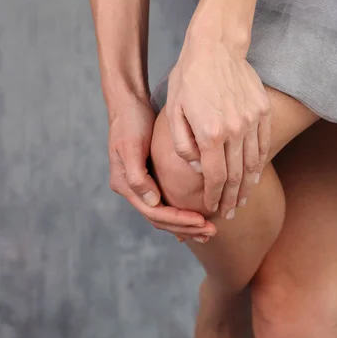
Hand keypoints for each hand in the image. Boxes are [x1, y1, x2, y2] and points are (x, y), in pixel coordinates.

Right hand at [107, 95, 215, 241]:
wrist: (128, 104)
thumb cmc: (130, 121)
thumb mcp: (131, 145)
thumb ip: (138, 175)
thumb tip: (152, 201)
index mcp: (125, 184)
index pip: (154, 213)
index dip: (179, 219)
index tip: (202, 221)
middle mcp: (132, 190)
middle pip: (160, 220)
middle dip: (186, 228)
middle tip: (211, 233)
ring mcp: (141, 186)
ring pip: (164, 216)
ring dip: (186, 225)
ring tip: (209, 231)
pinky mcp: (150, 180)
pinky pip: (167, 204)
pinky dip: (182, 214)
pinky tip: (199, 219)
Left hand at [165, 39, 270, 219]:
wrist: (216, 48)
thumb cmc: (189, 79)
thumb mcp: (174, 111)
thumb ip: (184, 145)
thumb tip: (200, 170)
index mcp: (210, 133)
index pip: (215, 177)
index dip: (214, 197)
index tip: (212, 208)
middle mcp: (234, 130)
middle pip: (236, 176)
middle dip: (231, 199)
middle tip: (228, 214)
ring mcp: (252, 121)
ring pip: (252, 164)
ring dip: (247, 186)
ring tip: (241, 201)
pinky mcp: (262, 112)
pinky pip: (263, 146)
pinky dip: (259, 165)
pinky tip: (254, 177)